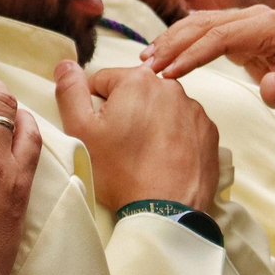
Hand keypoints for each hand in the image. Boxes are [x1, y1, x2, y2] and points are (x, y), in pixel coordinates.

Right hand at [56, 61, 218, 212]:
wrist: (166, 211)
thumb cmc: (121, 171)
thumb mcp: (81, 131)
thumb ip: (70, 91)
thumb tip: (66, 64)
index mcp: (137, 80)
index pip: (103, 81)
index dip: (94, 106)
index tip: (99, 132)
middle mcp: (170, 86)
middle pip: (135, 92)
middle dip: (125, 112)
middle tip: (120, 146)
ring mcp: (194, 109)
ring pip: (161, 108)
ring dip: (151, 123)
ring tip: (144, 155)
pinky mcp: (209, 131)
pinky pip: (184, 126)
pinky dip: (174, 137)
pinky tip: (165, 160)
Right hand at [140, 6, 274, 144]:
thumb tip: (269, 85)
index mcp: (271, 27)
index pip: (221, 36)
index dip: (192, 54)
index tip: (169, 74)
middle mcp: (257, 18)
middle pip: (205, 24)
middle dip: (174, 44)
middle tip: (146, 67)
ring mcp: (248, 24)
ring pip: (201, 25)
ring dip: (173, 41)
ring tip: (147, 60)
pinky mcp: (242, 35)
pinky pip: (206, 33)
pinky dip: (183, 42)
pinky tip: (164, 54)